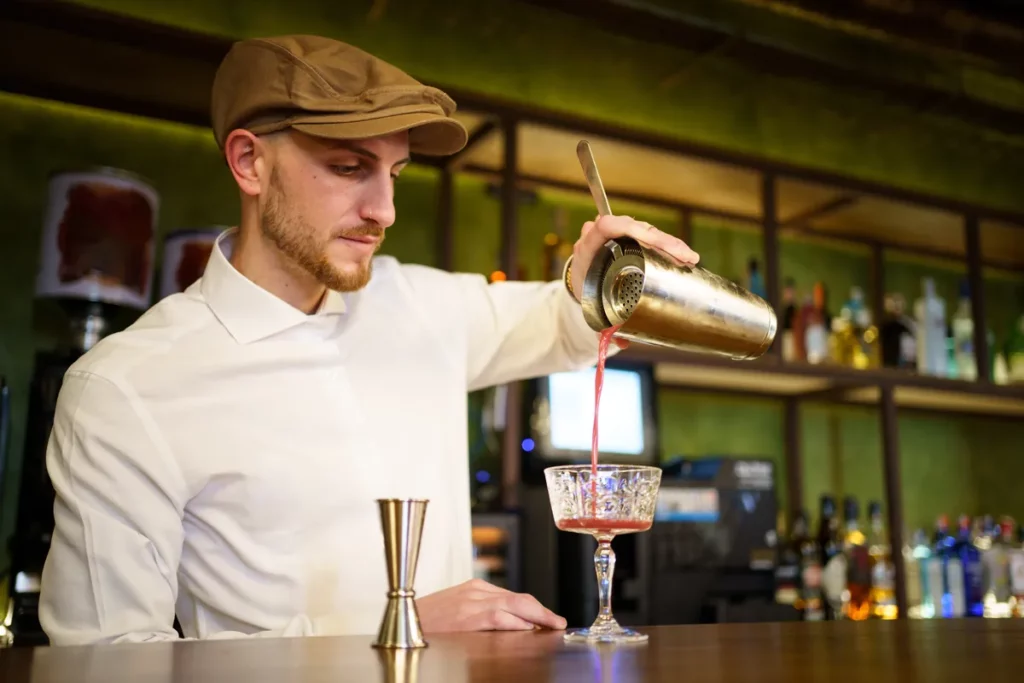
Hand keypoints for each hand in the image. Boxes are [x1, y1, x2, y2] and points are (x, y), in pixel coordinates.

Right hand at [415, 578, 566, 632]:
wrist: (401, 624)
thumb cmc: (426, 623)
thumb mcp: (456, 612)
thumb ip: (480, 614)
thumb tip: (511, 626)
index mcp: (474, 589)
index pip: (513, 597)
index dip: (535, 609)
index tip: (549, 619)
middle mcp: (476, 592)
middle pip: (520, 599)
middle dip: (543, 612)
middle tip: (559, 623)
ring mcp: (472, 603)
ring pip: (516, 606)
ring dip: (538, 617)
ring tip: (553, 627)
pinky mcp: (468, 617)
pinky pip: (500, 617)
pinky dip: (519, 623)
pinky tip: (530, 630)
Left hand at [570, 215, 698, 347]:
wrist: (580, 280)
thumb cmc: (585, 292)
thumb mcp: (590, 306)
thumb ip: (603, 326)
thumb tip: (622, 343)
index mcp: (588, 248)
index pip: (607, 225)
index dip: (630, 228)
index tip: (653, 240)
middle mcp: (602, 236)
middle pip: (634, 227)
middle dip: (662, 240)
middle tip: (684, 256)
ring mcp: (617, 234)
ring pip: (645, 230)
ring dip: (669, 242)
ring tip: (689, 257)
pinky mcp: (630, 237)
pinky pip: (649, 235)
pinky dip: (667, 244)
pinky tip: (684, 255)